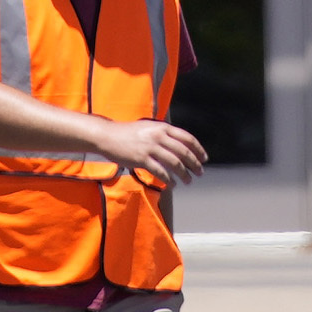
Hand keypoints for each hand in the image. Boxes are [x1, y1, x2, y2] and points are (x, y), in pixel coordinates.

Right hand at [91, 118, 210, 187]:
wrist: (107, 136)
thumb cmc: (127, 132)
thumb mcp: (149, 127)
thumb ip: (163, 133)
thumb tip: (179, 144)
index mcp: (162, 127)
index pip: (187, 138)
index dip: (198, 149)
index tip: (204, 158)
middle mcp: (159, 136)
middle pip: (184, 152)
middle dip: (195, 164)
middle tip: (200, 173)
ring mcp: (150, 148)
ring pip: (175, 163)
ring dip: (184, 174)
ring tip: (188, 181)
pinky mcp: (142, 159)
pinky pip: (161, 172)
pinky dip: (169, 180)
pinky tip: (172, 184)